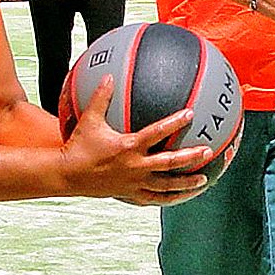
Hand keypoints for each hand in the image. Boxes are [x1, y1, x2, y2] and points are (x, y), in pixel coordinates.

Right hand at [60, 82, 215, 207]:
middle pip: (169, 163)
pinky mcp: (130, 194)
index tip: (191, 114)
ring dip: (185, 184)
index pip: (157, 133)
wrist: (67, 175)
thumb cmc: (78, 145)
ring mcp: (134, 183)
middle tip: (207, 151)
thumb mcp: (89, 120)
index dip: (175, 123)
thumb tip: (109, 75)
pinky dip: (168, 198)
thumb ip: (101, 97)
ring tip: (203, 181)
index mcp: (129, 146)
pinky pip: (153, 199)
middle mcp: (135, 166)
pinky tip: (179, 197)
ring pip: (166, 186)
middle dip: (191, 157)